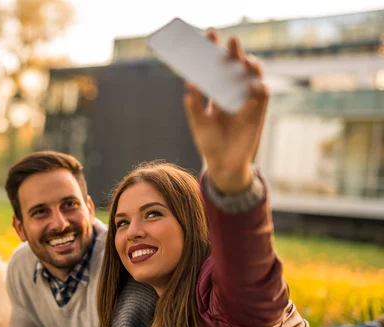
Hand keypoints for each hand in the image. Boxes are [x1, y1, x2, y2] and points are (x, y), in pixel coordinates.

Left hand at [184, 31, 268, 193]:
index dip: (214, 52)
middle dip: (234, 53)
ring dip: (251, 66)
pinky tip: (251, 85)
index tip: (209, 36)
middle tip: (230, 41)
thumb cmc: (209, 143)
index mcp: (217, 94)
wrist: (223, 165)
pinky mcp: (258, 113)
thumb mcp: (198, 122)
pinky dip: (259, 87)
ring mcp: (247, 102)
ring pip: (253, 77)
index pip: (216, 68)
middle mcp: (233, 94)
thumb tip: (189, 82)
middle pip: (235, 68)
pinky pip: (263, 95)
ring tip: (245, 60)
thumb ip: (194, 103)